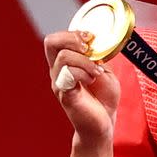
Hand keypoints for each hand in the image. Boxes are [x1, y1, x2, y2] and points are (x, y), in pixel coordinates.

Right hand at [44, 30, 120, 144]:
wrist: (104, 123)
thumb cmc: (103, 98)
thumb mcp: (105, 70)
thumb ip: (98, 57)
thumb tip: (97, 42)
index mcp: (66, 63)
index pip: (57, 38)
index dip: (74, 32)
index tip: (91, 38)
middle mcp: (58, 71)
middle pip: (50, 42)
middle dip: (73, 38)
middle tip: (89, 48)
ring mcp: (59, 83)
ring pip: (63, 57)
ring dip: (85, 60)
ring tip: (96, 72)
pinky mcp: (65, 95)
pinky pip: (68, 75)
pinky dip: (84, 73)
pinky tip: (93, 80)